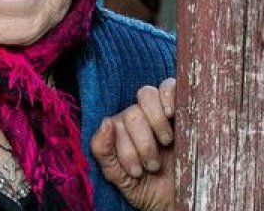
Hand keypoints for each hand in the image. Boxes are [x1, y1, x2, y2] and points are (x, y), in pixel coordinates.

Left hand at [90, 78, 175, 210]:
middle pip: (132, 113)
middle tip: (153, 165)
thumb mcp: (119, 176)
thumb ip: (103, 151)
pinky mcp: (181, 107)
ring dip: (156, 122)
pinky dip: (169, 95)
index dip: (126, 149)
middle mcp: (138, 117)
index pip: (115, 124)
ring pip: (147, 95)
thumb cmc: (148, 188)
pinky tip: (171, 114)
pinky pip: (170, 85)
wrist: (180, 199)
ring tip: (166, 144)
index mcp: (120, 130)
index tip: (137, 172)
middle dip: (143, 144)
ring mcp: (159, 111)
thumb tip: (106, 122)